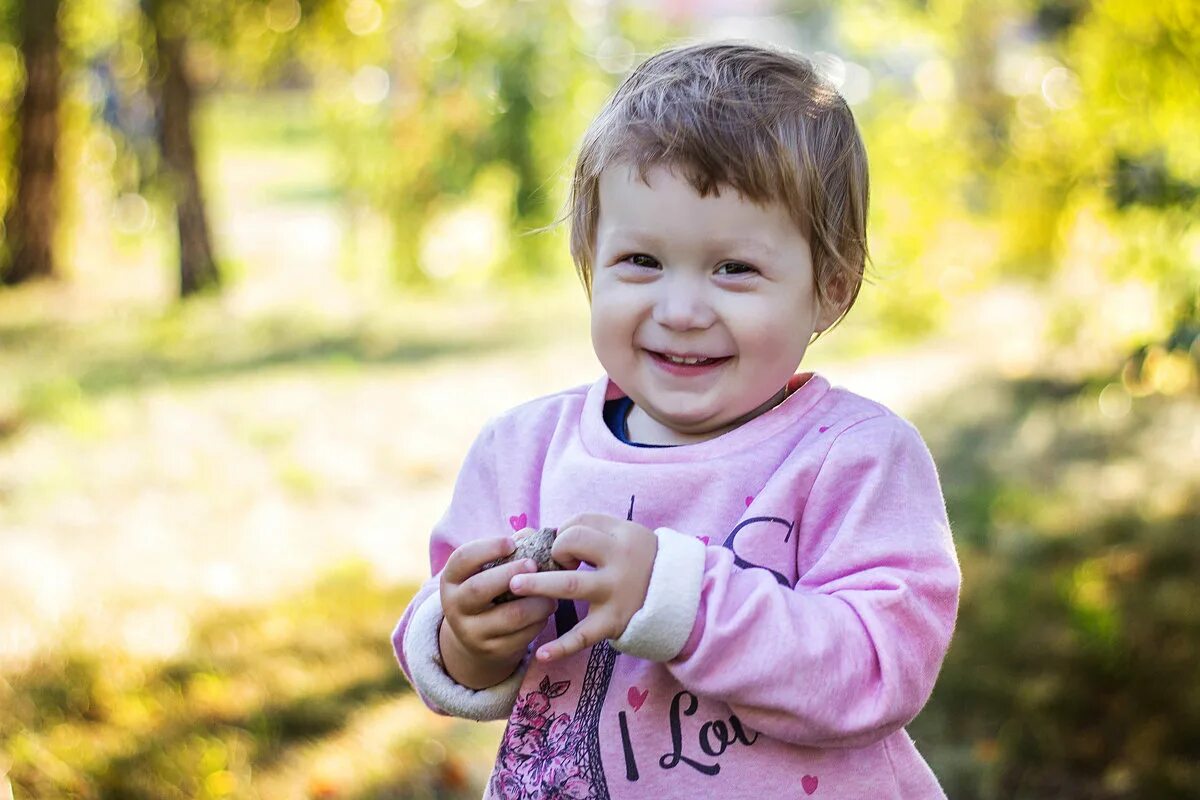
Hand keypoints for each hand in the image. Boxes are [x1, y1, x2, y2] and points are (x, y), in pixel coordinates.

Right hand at [439, 534, 557, 688]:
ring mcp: (472, 632)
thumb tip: (532, 535)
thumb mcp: (488, 570)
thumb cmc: (490, 590)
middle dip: (511, 573)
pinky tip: (546, 610)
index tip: (511, 543)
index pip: (463, 558)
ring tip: (552, 593)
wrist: (475, 638)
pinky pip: (523, 635)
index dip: (487, 548)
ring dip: (537, 602)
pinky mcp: (493, 651)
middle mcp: (455, 606)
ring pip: (510, 616)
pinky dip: (540, 621)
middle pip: (480, 588)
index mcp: (452, 579)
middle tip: (534, 564)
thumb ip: (508, 550)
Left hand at [507, 513, 656, 662]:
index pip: (580, 523)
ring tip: (515, 586)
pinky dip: (562, 646)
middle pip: (574, 542)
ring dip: (539, 584)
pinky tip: (541, 654)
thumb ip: (589, 531)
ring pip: (569, 584)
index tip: (566, 547)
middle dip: (555, 549)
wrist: (678, 598)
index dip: (564, 533)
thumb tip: (536, 535)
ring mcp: (615, 592)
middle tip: (550, 561)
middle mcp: (620, 560)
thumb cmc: (640, 562)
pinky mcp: (613, 622)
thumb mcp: (625, 537)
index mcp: (623, 535)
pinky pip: (583, 636)